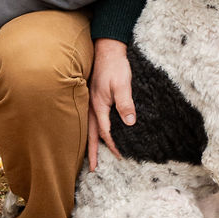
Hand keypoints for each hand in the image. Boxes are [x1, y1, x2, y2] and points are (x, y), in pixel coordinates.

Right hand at [87, 39, 133, 169]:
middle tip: (93, 169)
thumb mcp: (123, 84)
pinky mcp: (93, 96)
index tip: (119, 156)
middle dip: (91, 152)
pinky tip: (94, 132)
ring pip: (89, 127)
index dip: (112, 145)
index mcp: (99, 105)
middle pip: (91, 134)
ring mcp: (90, 101)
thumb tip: (130, 123)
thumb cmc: (115, 65)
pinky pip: (91, 118)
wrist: (107, 48)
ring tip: (90, 155)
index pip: (105, 132)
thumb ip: (125, 103)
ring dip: (90, 142)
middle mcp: (92, 106)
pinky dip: (91, 129)